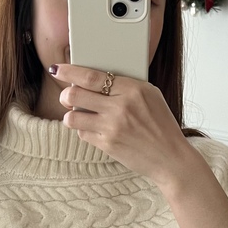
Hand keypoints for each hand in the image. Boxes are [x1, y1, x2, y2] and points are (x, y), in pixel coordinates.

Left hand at [52, 63, 191, 185]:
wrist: (170, 158)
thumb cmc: (161, 125)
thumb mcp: (151, 96)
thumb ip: (126, 86)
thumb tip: (95, 79)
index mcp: (133, 89)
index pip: (91, 76)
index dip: (69, 71)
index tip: (57, 69)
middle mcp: (120, 107)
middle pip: (75, 94)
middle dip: (65, 95)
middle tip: (66, 96)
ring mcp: (112, 127)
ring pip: (73, 117)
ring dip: (71, 115)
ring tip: (79, 115)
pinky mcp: (108, 145)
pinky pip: (83, 133)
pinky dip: (84, 130)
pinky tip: (94, 129)